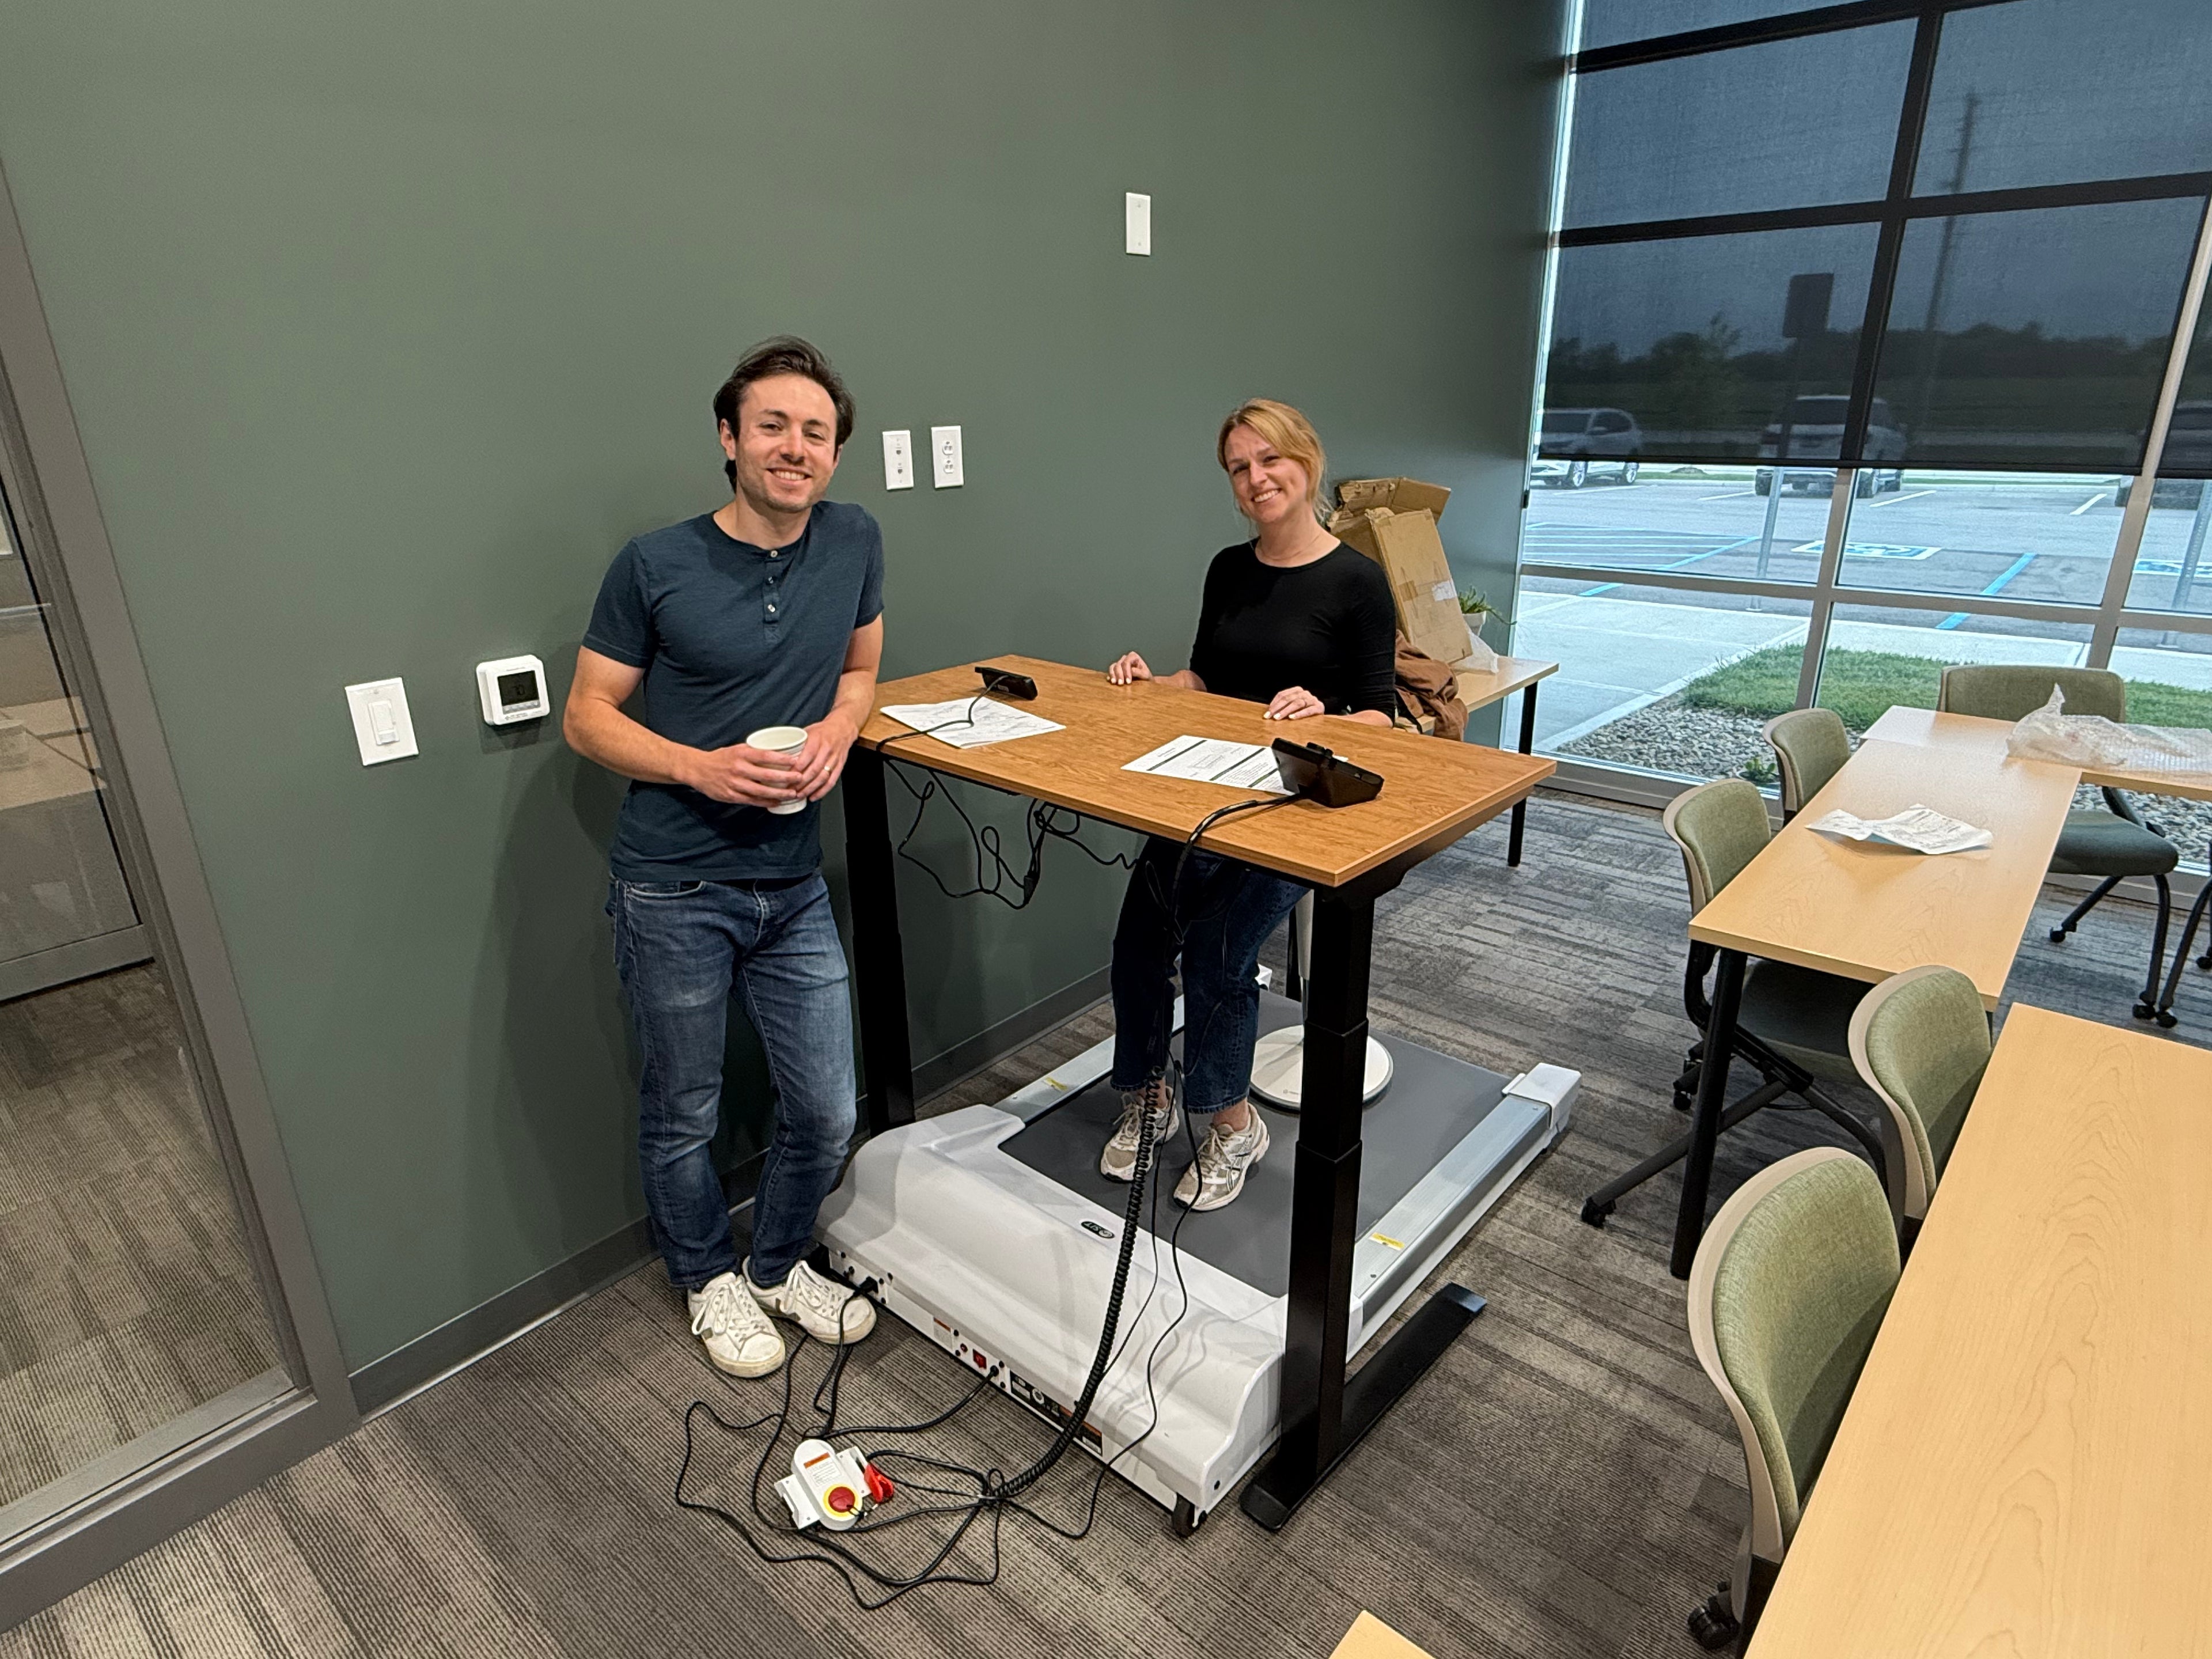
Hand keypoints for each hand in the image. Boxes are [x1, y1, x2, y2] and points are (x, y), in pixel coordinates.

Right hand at [682, 741, 807, 807]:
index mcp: (741, 754)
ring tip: (793, 794)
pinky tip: (777, 802)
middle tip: (800, 779)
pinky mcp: (731, 796)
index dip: (782, 759)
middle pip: (767, 775)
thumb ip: (754, 752)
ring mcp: (734, 784)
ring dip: (779, 793)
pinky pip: (752, 801)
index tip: (796, 761)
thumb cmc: (721, 758)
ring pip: (761, 791)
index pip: (766, 756)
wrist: (698, 769)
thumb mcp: (737, 749)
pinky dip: (766, 802)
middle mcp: (738, 768)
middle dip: (786, 778)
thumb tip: (779, 753)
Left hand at [795, 710, 859, 800]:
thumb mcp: (807, 731)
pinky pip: (832, 781)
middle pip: (814, 770)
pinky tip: (813, 796)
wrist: (842, 727)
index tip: (786, 778)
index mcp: (817, 739)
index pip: (805, 758)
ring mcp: (834, 758)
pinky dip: (822, 791)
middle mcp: (826, 749)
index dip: (796, 770)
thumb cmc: (822, 730)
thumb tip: (778, 755)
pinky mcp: (840, 765)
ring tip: (800, 795)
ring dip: (810, 789)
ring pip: (822, 777)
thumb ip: (796, 744)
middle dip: (801, 783)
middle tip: (790, 790)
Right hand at [1107, 651, 1152, 685]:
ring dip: (1113, 675)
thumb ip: (1139, 672)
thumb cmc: (1146, 677)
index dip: (1126, 672)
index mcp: (1133, 656)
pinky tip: (1111, 682)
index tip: (1128, 682)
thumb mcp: (1145, 675)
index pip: (1127, 662)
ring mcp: (1119, 663)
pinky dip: (1110, 676)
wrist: (1144, 681)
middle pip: (1119, 664)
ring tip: (1114, 683)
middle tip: (1121, 684)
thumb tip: (1131, 670)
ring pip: (1113, 667)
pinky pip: (1111, 671)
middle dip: (1119, 674)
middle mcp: (1125, 658)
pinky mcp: (1115, 669)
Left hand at [1264, 686, 1324, 719]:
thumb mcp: (1294, 706)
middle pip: (1288, 698)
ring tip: (1278, 717)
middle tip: (1270, 716)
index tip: (1267, 713)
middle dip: (1277, 708)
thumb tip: (1269, 712)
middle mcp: (1304, 693)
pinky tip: (1292, 718)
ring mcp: (1312, 699)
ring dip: (1286, 711)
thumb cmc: (1305, 709)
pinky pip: (1308, 710)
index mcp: (1297, 690)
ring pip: (1297, 703)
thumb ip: (1284, 706)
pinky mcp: (1318, 707)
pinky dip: (1299, 714)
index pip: (1282, 695)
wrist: (1322, 711)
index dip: (1274, 703)